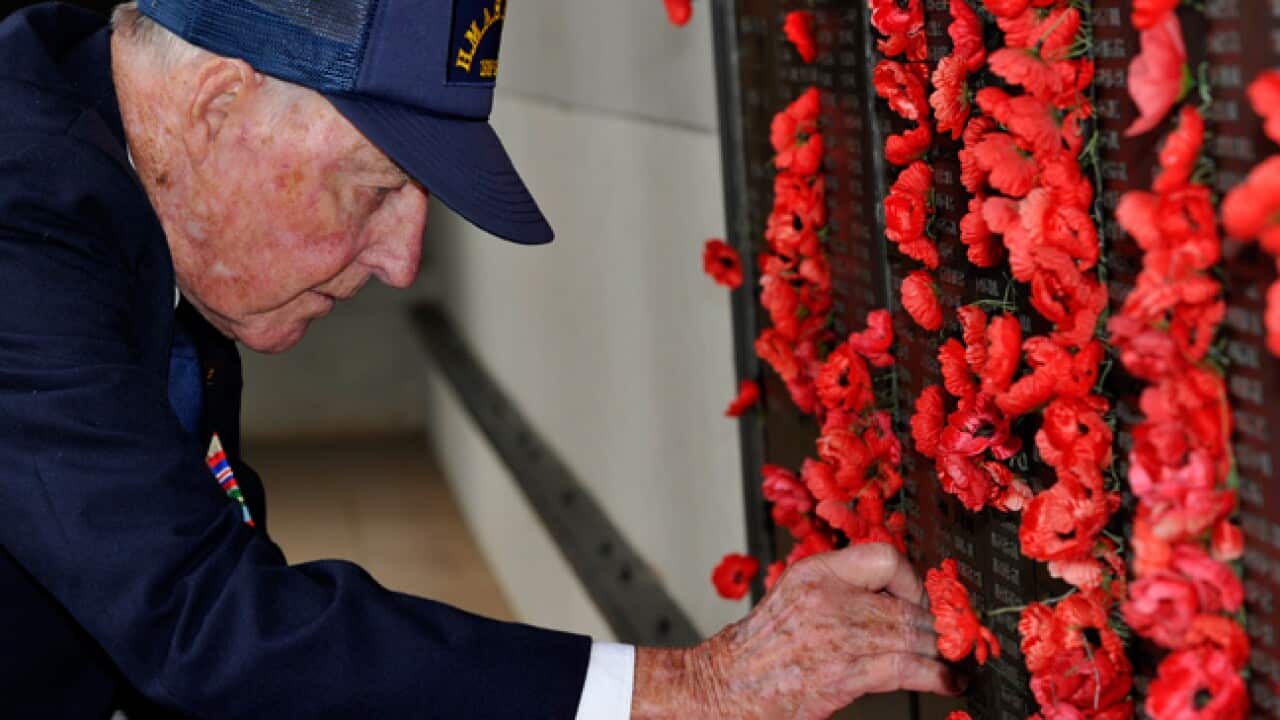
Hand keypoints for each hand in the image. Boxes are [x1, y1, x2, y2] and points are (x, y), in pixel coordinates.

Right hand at [632, 543, 959, 718]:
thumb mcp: (795, 595)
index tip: (921, 601)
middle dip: (938, 624)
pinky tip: (949, 681)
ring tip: (959, 660)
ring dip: (944, 651)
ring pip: (913, 634)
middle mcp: (828, 597)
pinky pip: (907, 667)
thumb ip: (839, 588)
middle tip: (955, 637)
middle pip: (907, 601)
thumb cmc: (761, 648)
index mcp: (816, 572)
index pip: (884, 558)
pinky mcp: (844, 672)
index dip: (913, 581)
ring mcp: (837, 635)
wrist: (726, 684)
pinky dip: (937, 675)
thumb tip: (895, 599)